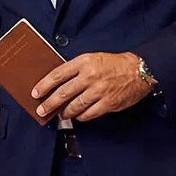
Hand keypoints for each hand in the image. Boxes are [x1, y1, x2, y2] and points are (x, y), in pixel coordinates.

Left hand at [33, 52, 153, 121]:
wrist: (139, 70)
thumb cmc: (114, 64)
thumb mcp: (92, 58)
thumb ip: (76, 69)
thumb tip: (58, 83)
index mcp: (84, 62)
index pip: (58, 75)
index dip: (44, 85)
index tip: (36, 93)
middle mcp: (90, 76)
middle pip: (63, 93)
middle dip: (49, 104)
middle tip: (42, 110)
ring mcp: (99, 91)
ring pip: (75, 106)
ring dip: (65, 112)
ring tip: (60, 114)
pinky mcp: (108, 103)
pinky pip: (89, 114)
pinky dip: (81, 116)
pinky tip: (78, 116)